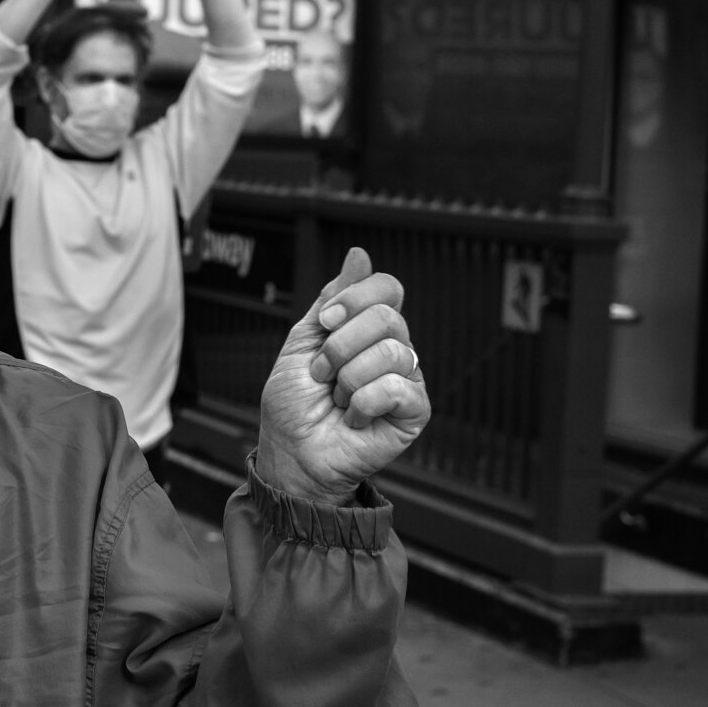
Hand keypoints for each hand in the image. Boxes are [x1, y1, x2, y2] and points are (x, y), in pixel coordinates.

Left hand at [256, 247, 429, 503]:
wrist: (291, 452)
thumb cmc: (294, 404)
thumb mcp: (302, 341)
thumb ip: (332, 298)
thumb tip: (360, 254)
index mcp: (369, 329)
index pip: (387, 288)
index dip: (353, 299)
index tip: (324, 322)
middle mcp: (394, 348)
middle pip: (388, 317)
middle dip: (340, 346)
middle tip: (323, 372)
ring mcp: (407, 378)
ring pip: (390, 352)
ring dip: (348, 378)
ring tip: (339, 399)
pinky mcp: (415, 411)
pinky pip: (399, 387)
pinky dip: (364, 403)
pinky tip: (356, 418)